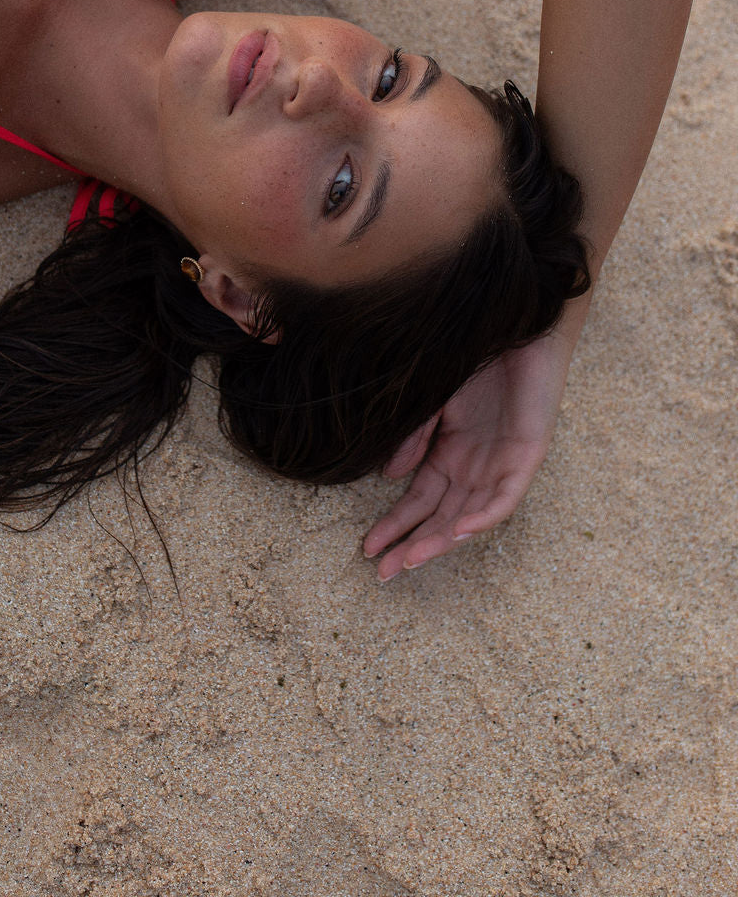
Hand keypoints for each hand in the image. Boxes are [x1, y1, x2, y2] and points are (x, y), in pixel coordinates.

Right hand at [362, 321, 578, 580]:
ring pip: (470, 516)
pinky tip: (459, 530)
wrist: (518, 323)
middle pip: (441, 517)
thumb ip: (413, 437)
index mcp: (450, 454)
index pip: (419, 501)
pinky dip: (483, 515)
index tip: (368, 548)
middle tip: (384, 573)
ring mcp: (502, 463)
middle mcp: (475, 466)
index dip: (395, 525)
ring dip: (441, 540)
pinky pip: (506, 497)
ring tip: (412, 559)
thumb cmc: (478, 356)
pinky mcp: (528, 455)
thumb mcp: (434, 398)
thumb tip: (389, 477)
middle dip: (412, 546)